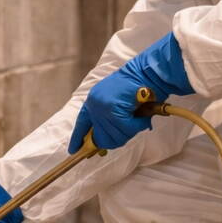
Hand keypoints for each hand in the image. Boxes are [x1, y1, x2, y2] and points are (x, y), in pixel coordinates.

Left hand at [68, 32, 194, 152]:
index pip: (82, 123)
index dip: (78, 138)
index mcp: (93, 100)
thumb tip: (105, 143)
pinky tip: (141, 115)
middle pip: (101, 138)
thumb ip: (110, 119)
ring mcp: (102, 108)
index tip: (74, 150)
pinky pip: (126, 129)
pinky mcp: (113, 110)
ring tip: (137, 116)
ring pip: (115, 136)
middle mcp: (94, 104)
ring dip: (130, 130)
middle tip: (130, 128)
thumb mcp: (118, 102)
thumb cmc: (138, 87)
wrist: (147, 72)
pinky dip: (137, 125)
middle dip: (117, 138)